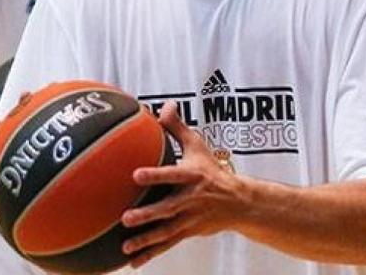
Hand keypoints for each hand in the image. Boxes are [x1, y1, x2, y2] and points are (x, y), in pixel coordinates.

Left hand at [120, 101, 249, 268]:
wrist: (239, 202)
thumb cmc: (212, 170)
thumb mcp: (197, 146)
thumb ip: (177, 127)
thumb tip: (164, 105)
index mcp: (191, 176)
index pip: (172, 174)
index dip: (155, 175)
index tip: (136, 175)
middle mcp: (190, 199)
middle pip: (167, 208)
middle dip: (148, 214)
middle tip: (126, 217)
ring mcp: (189, 218)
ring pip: (166, 231)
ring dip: (146, 239)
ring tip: (126, 245)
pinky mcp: (188, 232)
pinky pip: (167, 244)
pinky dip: (151, 253)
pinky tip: (133, 261)